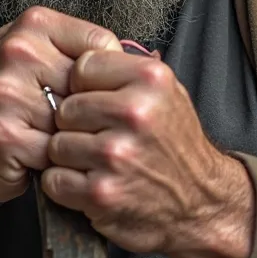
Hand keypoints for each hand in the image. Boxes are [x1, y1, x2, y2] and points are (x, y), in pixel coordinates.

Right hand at [0, 7, 121, 203]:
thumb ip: (82, 52)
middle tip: (73, 121)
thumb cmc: (10, 98)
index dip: (104, 78)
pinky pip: (56, 151)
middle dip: (89, 110)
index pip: (100, 45)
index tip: (91, 93)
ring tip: (54, 137)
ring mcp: (6, 92)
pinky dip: (56, 161)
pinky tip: (41, 156)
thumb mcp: (40, 57)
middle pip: (90, 85)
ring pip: (75, 120)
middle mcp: (16, 50)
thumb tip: (144, 61)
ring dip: (72, 137)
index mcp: (33, 25)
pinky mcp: (5, 133)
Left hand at [41, 49, 254, 257]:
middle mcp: (135, 113)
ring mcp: (117, 155)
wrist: (201, 201)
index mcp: (150, 79)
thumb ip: (124, 70)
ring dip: (70, 157)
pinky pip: (55, 180)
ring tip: (99, 160)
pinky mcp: (102, 192)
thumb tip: (73, 56)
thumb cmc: (175, 143)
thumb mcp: (165, 91)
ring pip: (56, 145)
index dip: (83, 87)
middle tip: (100, 136)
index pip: (81, 67)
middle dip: (75, 124)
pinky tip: (92, 182)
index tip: (97, 102)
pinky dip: (67, 186)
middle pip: (65, 108)